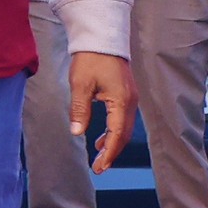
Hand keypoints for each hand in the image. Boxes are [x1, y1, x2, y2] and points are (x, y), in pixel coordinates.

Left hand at [73, 49, 139, 172]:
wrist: (101, 39)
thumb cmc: (90, 60)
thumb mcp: (80, 85)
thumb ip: (80, 110)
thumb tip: (76, 132)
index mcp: (121, 101)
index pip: (117, 134)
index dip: (109, 152)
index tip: (100, 167)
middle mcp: (130, 102)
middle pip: (123, 134)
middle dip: (111, 152)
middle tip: (99, 168)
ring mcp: (130, 98)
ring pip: (123, 128)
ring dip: (112, 143)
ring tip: (98, 157)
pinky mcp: (125, 94)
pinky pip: (121, 119)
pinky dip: (112, 131)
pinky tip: (99, 138)